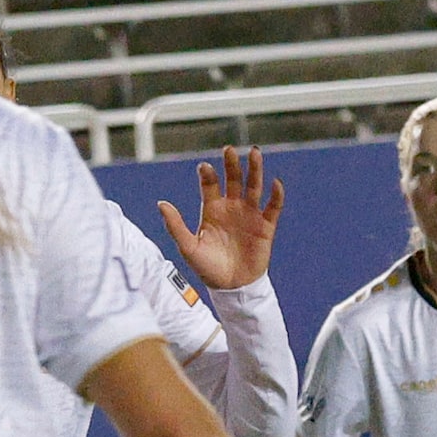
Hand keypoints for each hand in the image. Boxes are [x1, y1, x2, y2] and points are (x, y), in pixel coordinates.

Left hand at [158, 146, 282, 291]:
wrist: (232, 287)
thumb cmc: (208, 267)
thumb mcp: (188, 247)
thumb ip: (175, 226)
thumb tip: (161, 203)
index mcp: (212, 209)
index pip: (210, 185)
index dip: (208, 175)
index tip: (204, 167)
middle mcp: (231, 207)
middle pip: (233, 179)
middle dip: (231, 164)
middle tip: (228, 149)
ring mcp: (249, 215)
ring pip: (253, 187)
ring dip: (255, 170)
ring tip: (254, 153)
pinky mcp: (265, 226)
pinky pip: (272, 207)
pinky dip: (275, 195)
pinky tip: (275, 182)